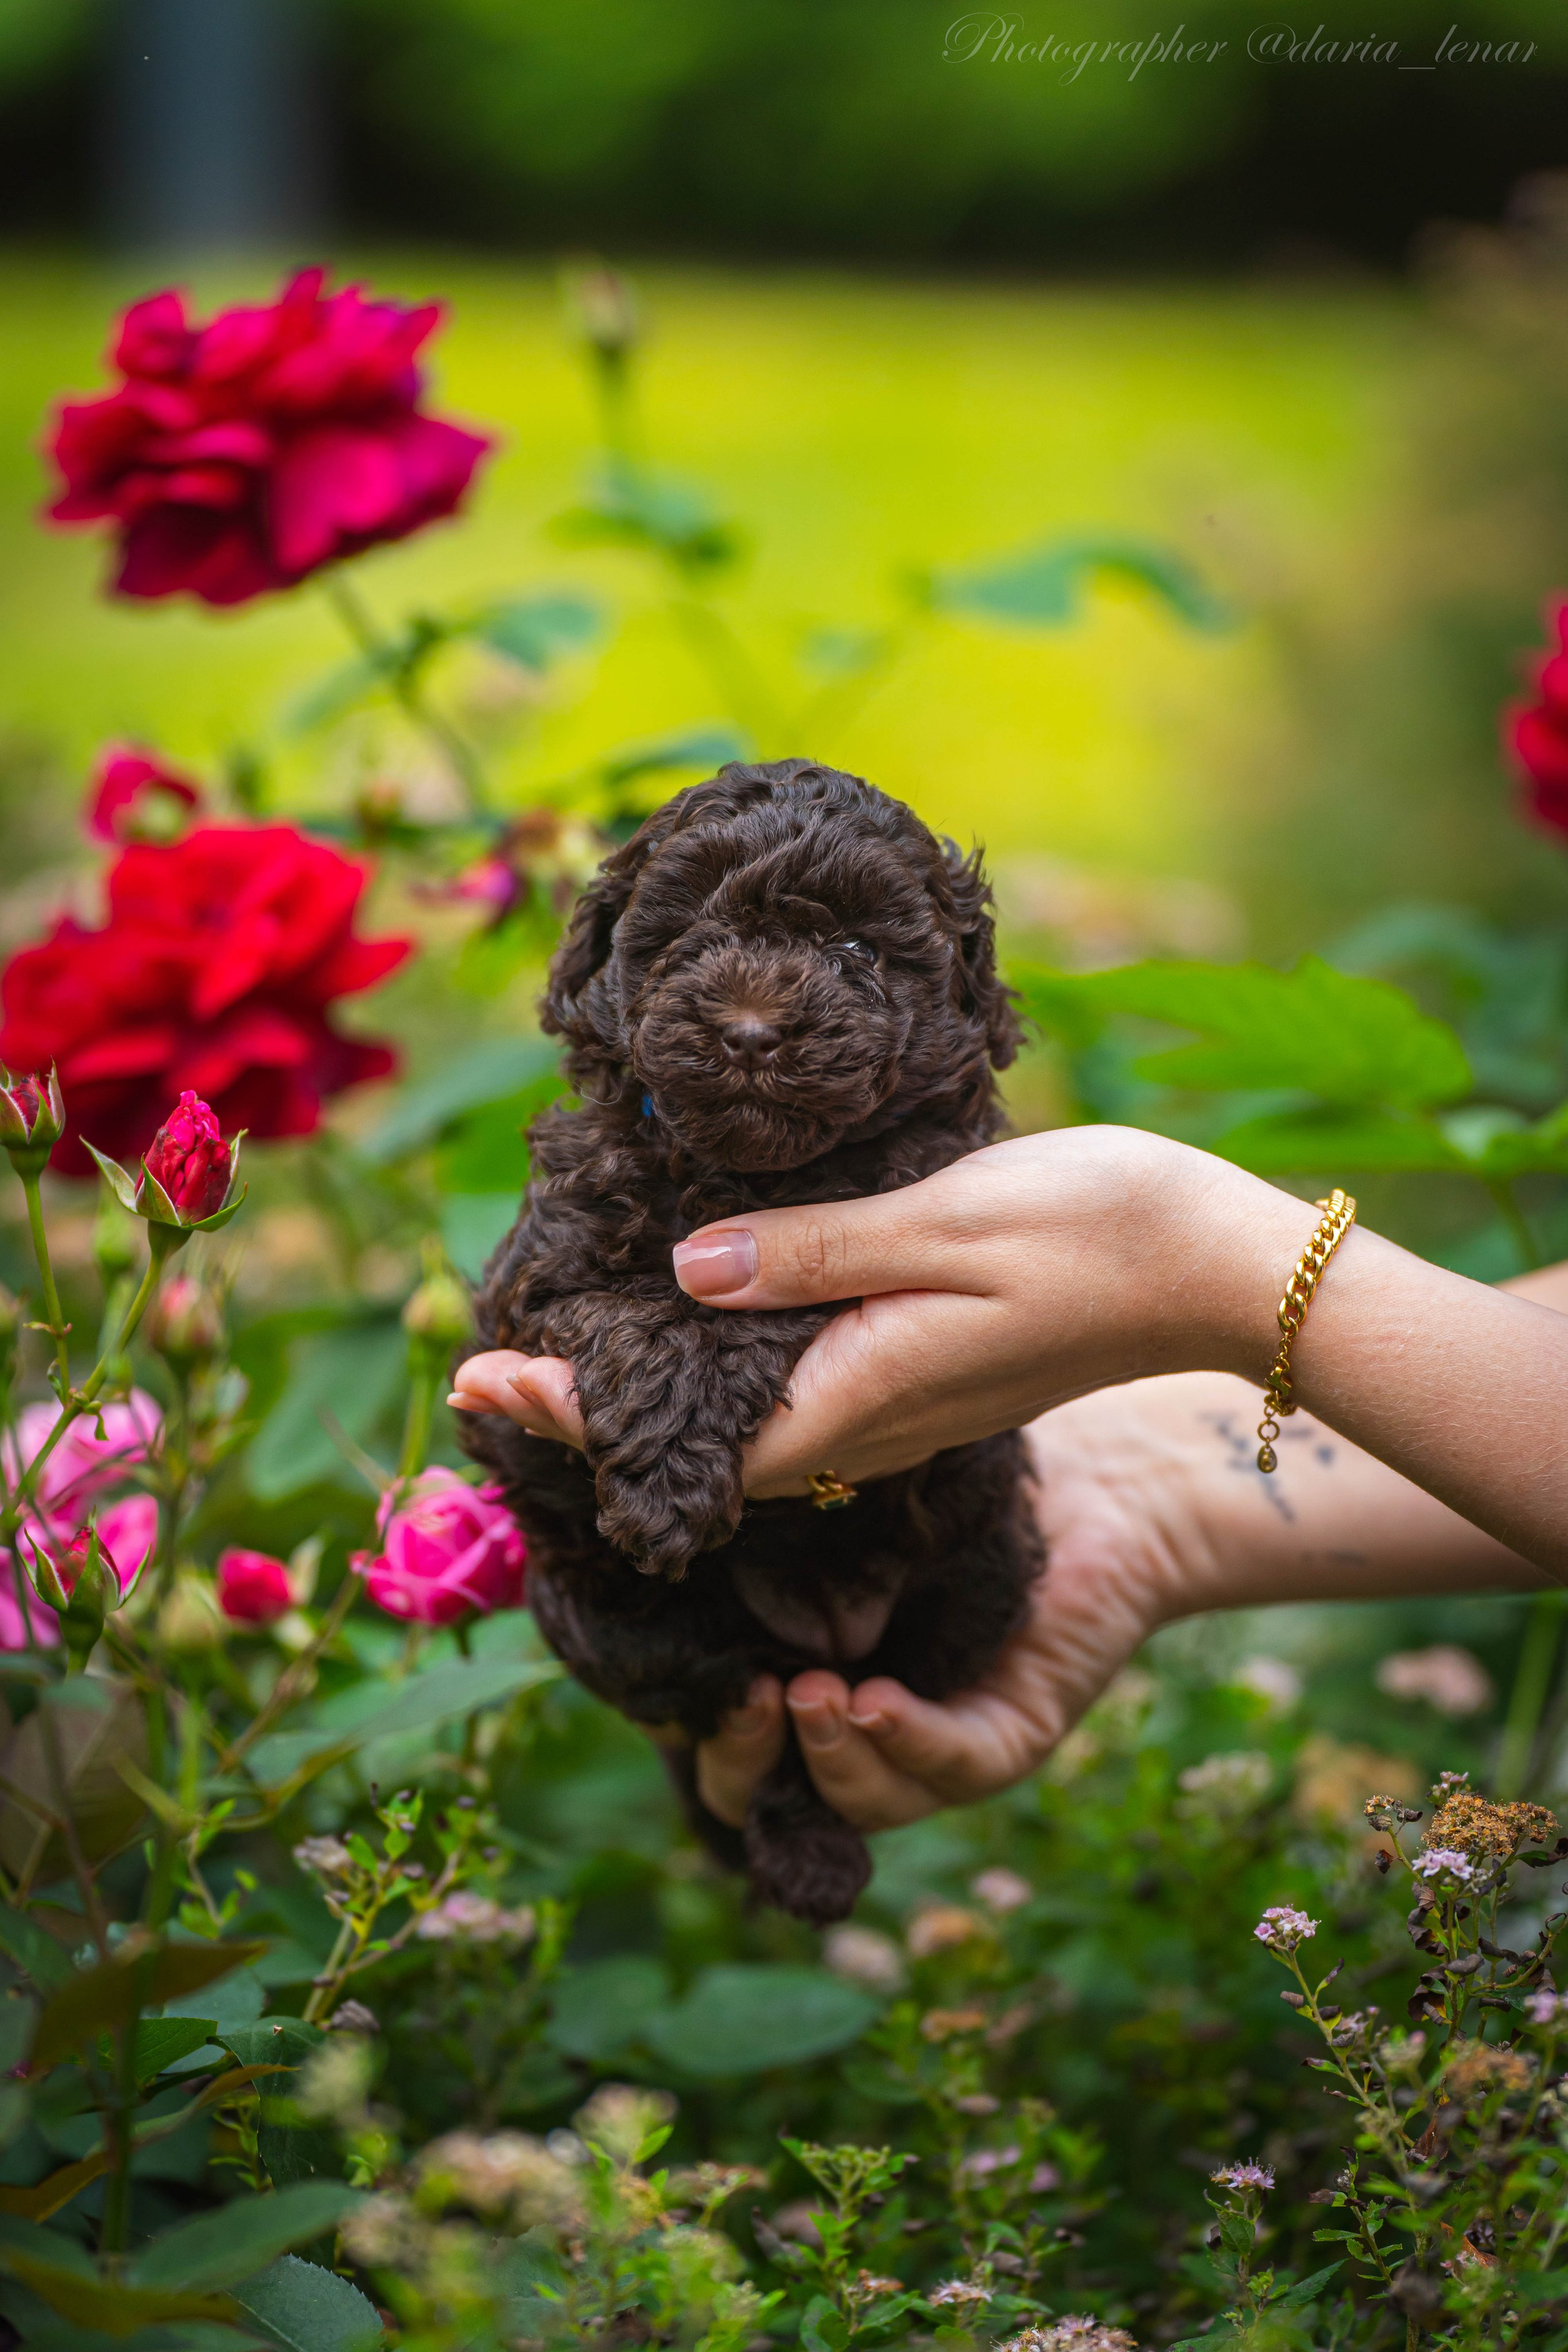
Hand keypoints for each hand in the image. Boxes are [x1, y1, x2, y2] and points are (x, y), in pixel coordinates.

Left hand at [449, 1126, 1308, 1493]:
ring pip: (747, 1422)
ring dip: (654, 1395)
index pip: (684, 1440)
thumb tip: (684, 1275)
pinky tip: (698, 1320)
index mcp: (857, 1400)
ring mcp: (898, 1405)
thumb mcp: (937, 1226)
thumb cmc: (1091, 1234)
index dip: (574, 1416)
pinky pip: (799, 1391)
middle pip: (700, 1445)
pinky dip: (726, 1367)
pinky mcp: (924, 1372)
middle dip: (594, 1413)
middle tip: (490, 1365)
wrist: (1215, 1266)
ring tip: (566, 1350)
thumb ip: (810, 1257)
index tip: (480, 1379)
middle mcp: (867, 1425)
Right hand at [696, 1378, 1200, 1829]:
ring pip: (859, 1801)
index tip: (653, 1657)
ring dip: (824, 1760)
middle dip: (740, 1763)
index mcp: (794, 1665)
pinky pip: (952, 1767)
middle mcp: (853, 1723)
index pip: (708, 1721)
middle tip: (740, 1700)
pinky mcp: (1009, 1737)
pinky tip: (875, 1703)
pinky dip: (905, 1745)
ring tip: (807, 1696)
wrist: (1104, 1472)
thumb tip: (652, 1480)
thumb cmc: (960, 1473)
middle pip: (764, 1795)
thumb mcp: (843, 1488)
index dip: (674, 1710)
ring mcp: (929, 1743)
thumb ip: (763, 1509)